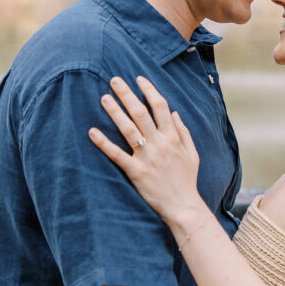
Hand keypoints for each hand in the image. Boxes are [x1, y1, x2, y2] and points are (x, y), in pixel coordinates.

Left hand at [88, 76, 203, 226]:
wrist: (183, 207)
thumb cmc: (187, 180)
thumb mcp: (192, 153)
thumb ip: (183, 131)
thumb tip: (173, 112)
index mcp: (173, 137)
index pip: (160, 106)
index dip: (149, 90)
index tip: (138, 78)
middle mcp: (160, 143)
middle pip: (141, 112)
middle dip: (127, 94)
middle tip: (114, 80)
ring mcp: (147, 158)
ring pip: (128, 129)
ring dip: (115, 112)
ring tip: (104, 98)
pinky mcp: (136, 172)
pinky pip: (117, 155)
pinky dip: (104, 143)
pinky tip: (92, 131)